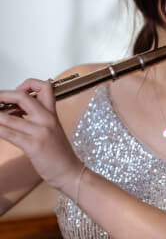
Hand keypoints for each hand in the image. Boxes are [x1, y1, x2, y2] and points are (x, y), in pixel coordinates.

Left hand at [0, 79, 81, 193]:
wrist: (69, 171)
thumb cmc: (59, 153)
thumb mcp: (52, 130)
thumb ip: (38, 118)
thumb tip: (15, 112)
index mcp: (52, 113)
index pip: (45, 86)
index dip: (28, 84)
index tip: (18, 91)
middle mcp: (46, 119)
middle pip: (23, 96)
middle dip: (3, 95)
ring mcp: (40, 131)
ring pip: (9, 117)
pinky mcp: (33, 145)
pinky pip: (8, 133)